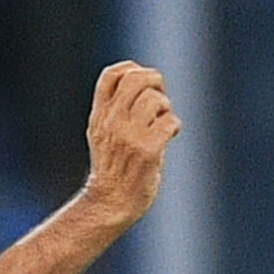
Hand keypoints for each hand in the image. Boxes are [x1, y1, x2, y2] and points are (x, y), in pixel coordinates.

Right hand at [82, 60, 181, 225]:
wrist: (109, 203)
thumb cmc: (113, 170)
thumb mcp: (102, 135)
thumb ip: (115, 112)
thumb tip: (147, 85)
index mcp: (99, 116)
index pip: (111, 75)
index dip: (132, 69)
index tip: (143, 84)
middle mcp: (111, 122)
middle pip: (136, 78)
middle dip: (155, 82)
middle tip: (159, 100)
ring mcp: (128, 136)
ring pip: (155, 99)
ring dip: (165, 108)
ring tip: (161, 123)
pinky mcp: (147, 150)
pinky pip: (169, 121)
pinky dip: (173, 126)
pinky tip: (168, 137)